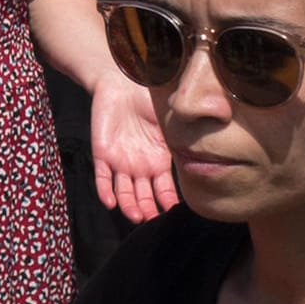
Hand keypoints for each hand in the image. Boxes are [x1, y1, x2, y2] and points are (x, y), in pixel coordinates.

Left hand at [89, 78, 178, 223]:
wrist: (122, 83)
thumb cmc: (150, 100)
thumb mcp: (170, 123)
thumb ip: (181, 141)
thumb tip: (202, 158)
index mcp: (159, 162)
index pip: (164, 189)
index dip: (168, 202)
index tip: (174, 212)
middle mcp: (140, 167)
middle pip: (144, 196)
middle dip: (148, 210)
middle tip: (153, 220)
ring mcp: (120, 163)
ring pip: (124, 192)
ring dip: (129, 205)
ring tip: (136, 216)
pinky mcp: (102, 154)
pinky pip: (102, 177)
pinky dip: (105, 191)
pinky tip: (111, 203)